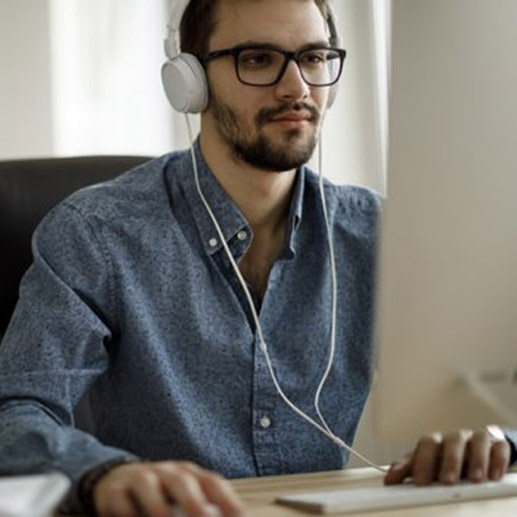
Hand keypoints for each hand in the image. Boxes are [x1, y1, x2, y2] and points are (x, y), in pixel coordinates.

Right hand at [93, 460, 245, 516]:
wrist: (117, 481)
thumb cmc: (160, 495)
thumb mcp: (184, 499)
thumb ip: (201, 509)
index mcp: (189, 475)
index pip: (212, 483)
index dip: (228, 500)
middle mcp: (167, 473)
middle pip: (182, 480)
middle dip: (193, 501)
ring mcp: (140, 478)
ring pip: (148, 484)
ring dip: (157, 506)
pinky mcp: (114, 490)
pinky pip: (119, 498)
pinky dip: (126, 511)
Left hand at [384, 425, 510, 485]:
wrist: (478, 449)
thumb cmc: (447, 458)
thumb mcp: (427, 464)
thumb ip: (409, 469)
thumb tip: (389, 478)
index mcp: (435, 443)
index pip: (425, 446)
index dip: (420, 462)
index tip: (419, 481)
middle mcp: (453, 439)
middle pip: (449, 443)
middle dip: (448, 462)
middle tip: (447, 480)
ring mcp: (474, 440)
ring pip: (475, 442)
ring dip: (475, 461)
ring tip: (474, 479)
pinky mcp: (496, 444)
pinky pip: (497, 448)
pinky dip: (496, 460)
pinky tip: (494, 474)